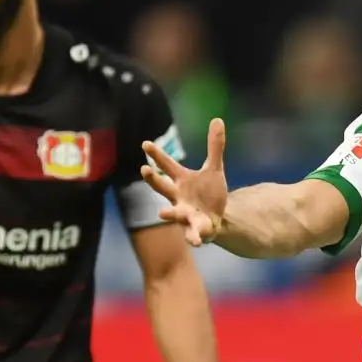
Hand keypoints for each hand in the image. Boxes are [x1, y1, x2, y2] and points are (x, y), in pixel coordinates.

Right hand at [142, 118, 229, 246]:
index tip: (145, 143)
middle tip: (144, 170)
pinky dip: (193, 237)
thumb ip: (215, 147)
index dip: (156, 155)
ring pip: (173, 213)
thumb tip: (218, 120)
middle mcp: (177, 196)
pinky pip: (192, 234)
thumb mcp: (214, 168)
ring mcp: (184, 213)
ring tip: (161, 213)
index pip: (167, 165)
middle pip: (162, 187)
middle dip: (153, 180)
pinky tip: (196, 241)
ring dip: (168, 214)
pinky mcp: (194, 229)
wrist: (216, 218)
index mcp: (181, 180)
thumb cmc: (209, 192)